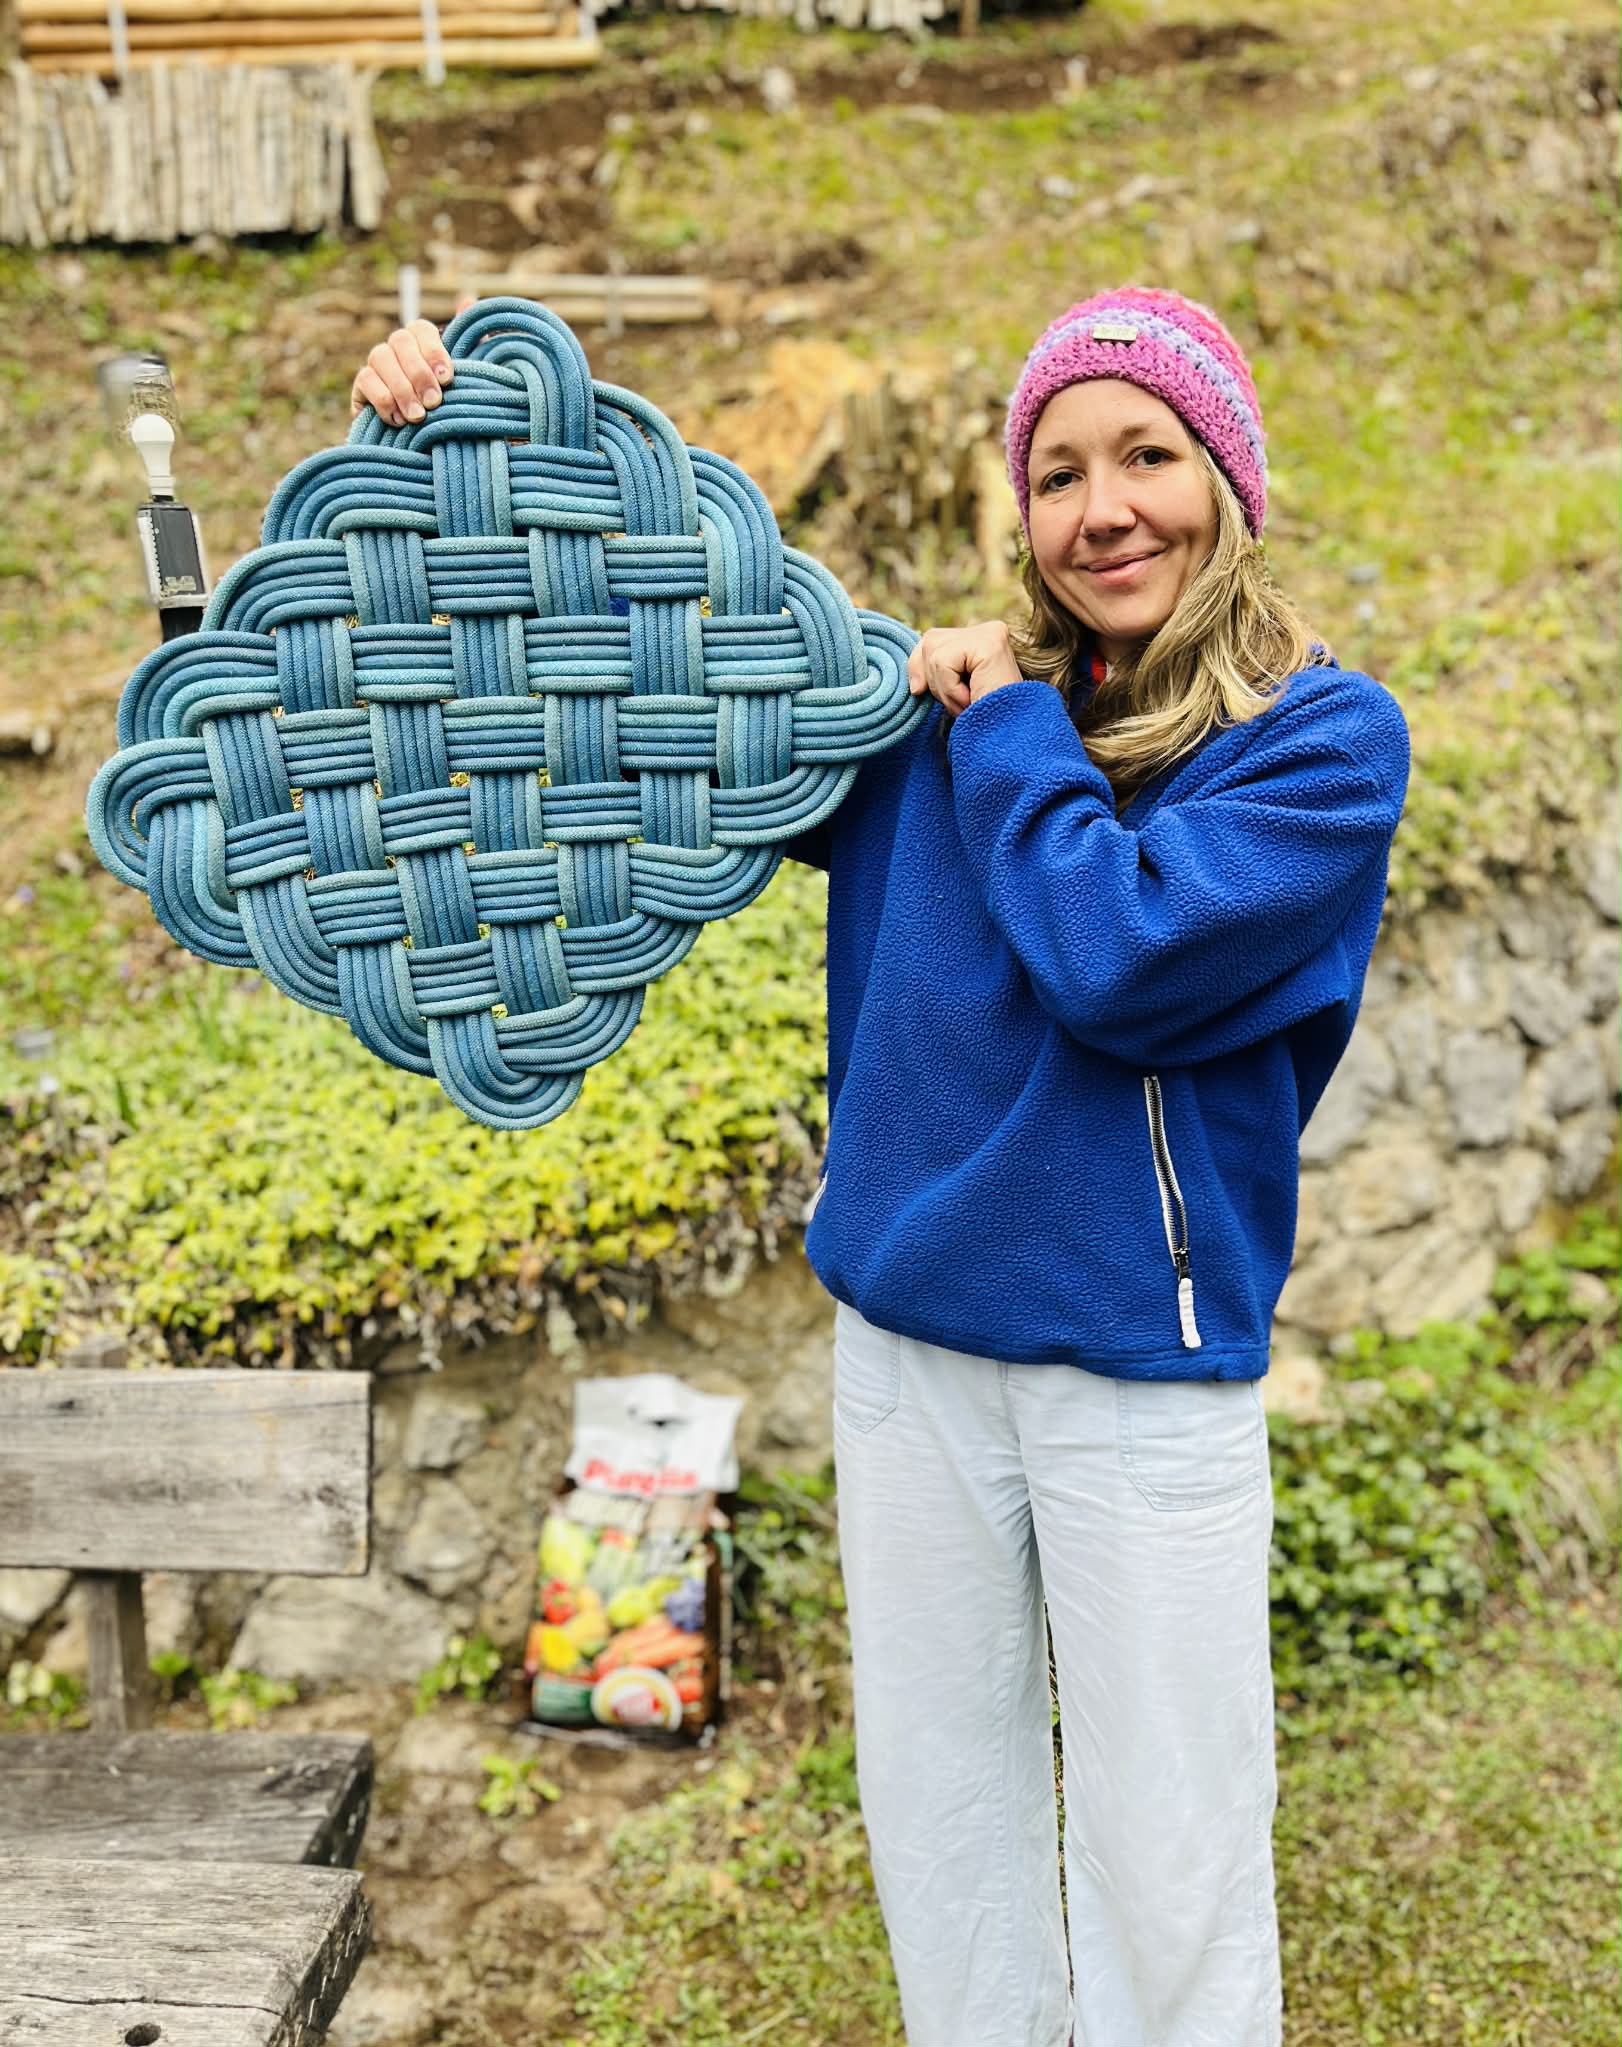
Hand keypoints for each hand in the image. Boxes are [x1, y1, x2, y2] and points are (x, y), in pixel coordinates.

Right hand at [349, 296, 476, 426]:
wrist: (425, 447)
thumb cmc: (450, 410)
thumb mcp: (467, 380)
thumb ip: (470, 344)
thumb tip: (466, 298)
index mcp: (422, 342)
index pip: (421, 329)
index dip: (433, 350)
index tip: (448, 378)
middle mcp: (397, 348)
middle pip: (400, 340)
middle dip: (418, 372)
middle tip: (434, 402)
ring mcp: (376, 365)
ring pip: (380, 357)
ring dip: (401, 388)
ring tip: (418, 416)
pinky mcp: (361, 388)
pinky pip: (366, 381)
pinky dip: (383, 401)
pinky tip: (399, 421)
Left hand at [905, 622, 1024, 718]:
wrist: (1011, 738)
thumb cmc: (985, 721)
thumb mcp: (954, 693)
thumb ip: (936, 674)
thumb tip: (914, 682)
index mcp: (981, 638)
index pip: (933, 640)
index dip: (919, 668)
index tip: (923, 693)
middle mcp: (988, 630)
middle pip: (930, 640)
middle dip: (933, 679)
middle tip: (960, 702)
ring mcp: (990, 634)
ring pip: (934, 653)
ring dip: (943, 689)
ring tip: (967, 703)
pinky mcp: (989, 643)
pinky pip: (944, 662)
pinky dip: (950, 688)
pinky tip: (971, 699)